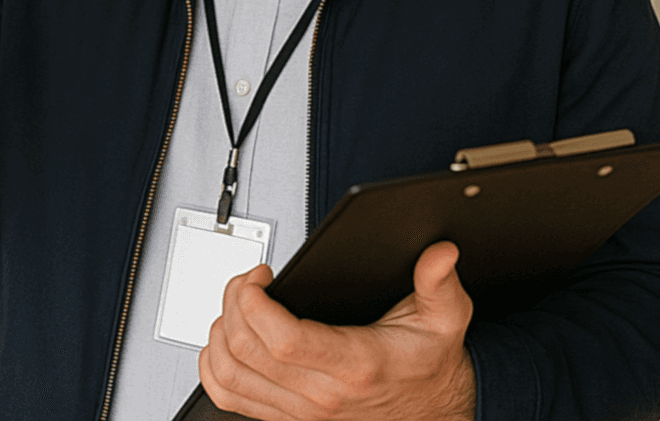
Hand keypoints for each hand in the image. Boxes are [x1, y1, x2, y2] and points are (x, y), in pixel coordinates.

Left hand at [199, 240, 475, 420]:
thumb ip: (439, 284)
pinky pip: (229, 397)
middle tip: (249, 278)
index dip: (255, 302)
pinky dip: (214, 366)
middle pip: (245, 350)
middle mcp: (320, 395)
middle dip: (234, 301)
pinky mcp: (285, 418)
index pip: (282, 340)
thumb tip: (440, 254)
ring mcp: (298, 412)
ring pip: (229, 375)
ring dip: (220, 331)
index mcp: (353, 364)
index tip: (261, 275)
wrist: (435, 414)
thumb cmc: (429, 366)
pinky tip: (227, 339)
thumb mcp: (445, 319)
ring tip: (238, 303)